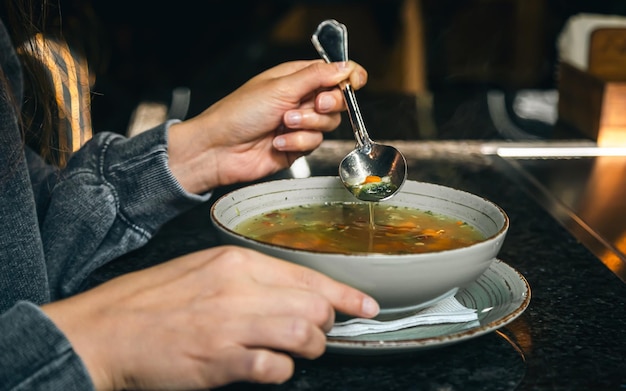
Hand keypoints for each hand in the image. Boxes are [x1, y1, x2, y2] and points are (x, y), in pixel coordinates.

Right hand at [42, 246, 378, 389]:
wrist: (106, 330)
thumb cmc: (153, 302)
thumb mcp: (204, 269)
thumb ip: (251, 280)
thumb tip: (293, 295)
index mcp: (235, 261)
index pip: (308, 275)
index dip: (345, 294)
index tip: (365, 306)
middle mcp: (238, 288)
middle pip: (314, 304)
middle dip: (326, 323)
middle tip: (318, 332)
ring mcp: (230, 324)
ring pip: (304, 333)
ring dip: (309, 347)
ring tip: (296, 351)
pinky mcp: (220, 360)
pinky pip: (274, 367)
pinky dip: (281, 370)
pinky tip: (268, 367)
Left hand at [167, 60, 367, 192]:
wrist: (219, 149)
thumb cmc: (238, 113)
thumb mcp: (280, 87)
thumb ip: (316, 77)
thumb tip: (345, 67)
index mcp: (296, 78)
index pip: (333, 73)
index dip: (348, 77)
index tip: (354, 83)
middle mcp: (300, 99)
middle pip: (337, 100)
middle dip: (327, 104)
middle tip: (314, 104)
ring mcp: (299, 124)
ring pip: (328, 124)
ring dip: (306, 125)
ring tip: (283, 124)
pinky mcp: (296, 147)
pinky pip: (313, 144)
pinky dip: (296, 143)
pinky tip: (277, 141)